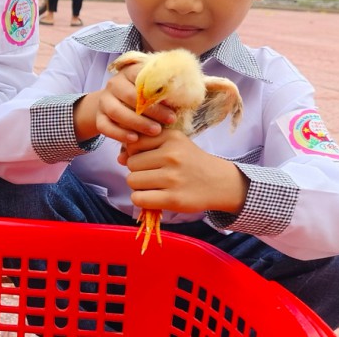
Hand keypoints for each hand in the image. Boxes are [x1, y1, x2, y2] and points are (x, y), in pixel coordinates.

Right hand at [90, 63, 174, 143]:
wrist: (116, 105)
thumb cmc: (144, 98)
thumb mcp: (154, 89)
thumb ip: (165, 89)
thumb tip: (186, 92)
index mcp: (129, 72)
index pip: (141, 75)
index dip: (158, 88)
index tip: (174, 100)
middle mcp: (114, 84)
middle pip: (130, 95)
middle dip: (152, 109)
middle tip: (170, 120)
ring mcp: (104, 101)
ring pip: (117, 111)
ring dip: (138, 122)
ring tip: (156, 131)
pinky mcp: (99, 117)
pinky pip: (105, 127)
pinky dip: (119, 134)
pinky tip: (134, 140)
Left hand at [121, 130, 246, 214]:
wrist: (220, 183)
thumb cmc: (190, 161)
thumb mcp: (173, 144)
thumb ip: (145, 146)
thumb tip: (119, 158)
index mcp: (171, 138)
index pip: (133, 143)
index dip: (135, 152)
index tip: (148, 159)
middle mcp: (172, 156)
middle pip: (131, 164)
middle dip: (137, 170)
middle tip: (153, 174)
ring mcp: (173, 178)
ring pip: (132, 181)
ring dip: (139, 186)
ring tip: (155, 185)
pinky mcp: (173, 199)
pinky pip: (139, 198)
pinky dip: (141, 199)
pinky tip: (153, 196)